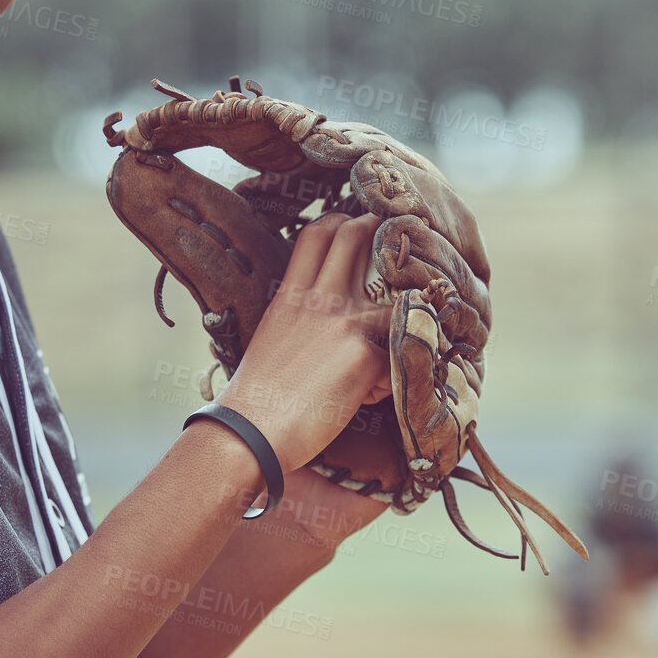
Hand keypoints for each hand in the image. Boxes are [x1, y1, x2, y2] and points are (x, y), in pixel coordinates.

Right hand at [216, 212, 391, 472]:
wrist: (250, 433)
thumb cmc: (257, 401)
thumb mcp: (272, 341)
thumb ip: (300, 320)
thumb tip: (329, 330)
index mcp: (291, 295)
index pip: (319, 233)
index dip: (342, 224)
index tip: (357, 231)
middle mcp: (319, 299)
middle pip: (356, 236)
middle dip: (381, 235)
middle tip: (399, 254)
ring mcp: (345, 322)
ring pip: (397, 290)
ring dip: (407, 309)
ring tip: (403, 336)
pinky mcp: (365, 355)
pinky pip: (401, 352)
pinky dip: (395, 373)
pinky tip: (373, 396)